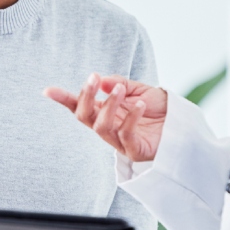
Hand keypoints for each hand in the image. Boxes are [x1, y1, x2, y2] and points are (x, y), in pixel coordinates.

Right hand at [44, 74, 167, 161]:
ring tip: (120, 90)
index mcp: (105, 111)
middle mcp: (108, 127)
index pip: (79, 106)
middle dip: (85, 97)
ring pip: (101, 127)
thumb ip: (119, 84)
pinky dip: (131, 118)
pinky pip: (126, 135)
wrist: (181, 123)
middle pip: (84, 117)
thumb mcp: (138, 89)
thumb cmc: (158, 108)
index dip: (63, 99)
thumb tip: (102, 81)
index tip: (47, 91)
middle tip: (93, 79)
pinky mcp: (134, 150)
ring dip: (109, 105)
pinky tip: (141, 105)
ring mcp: (119, 140)